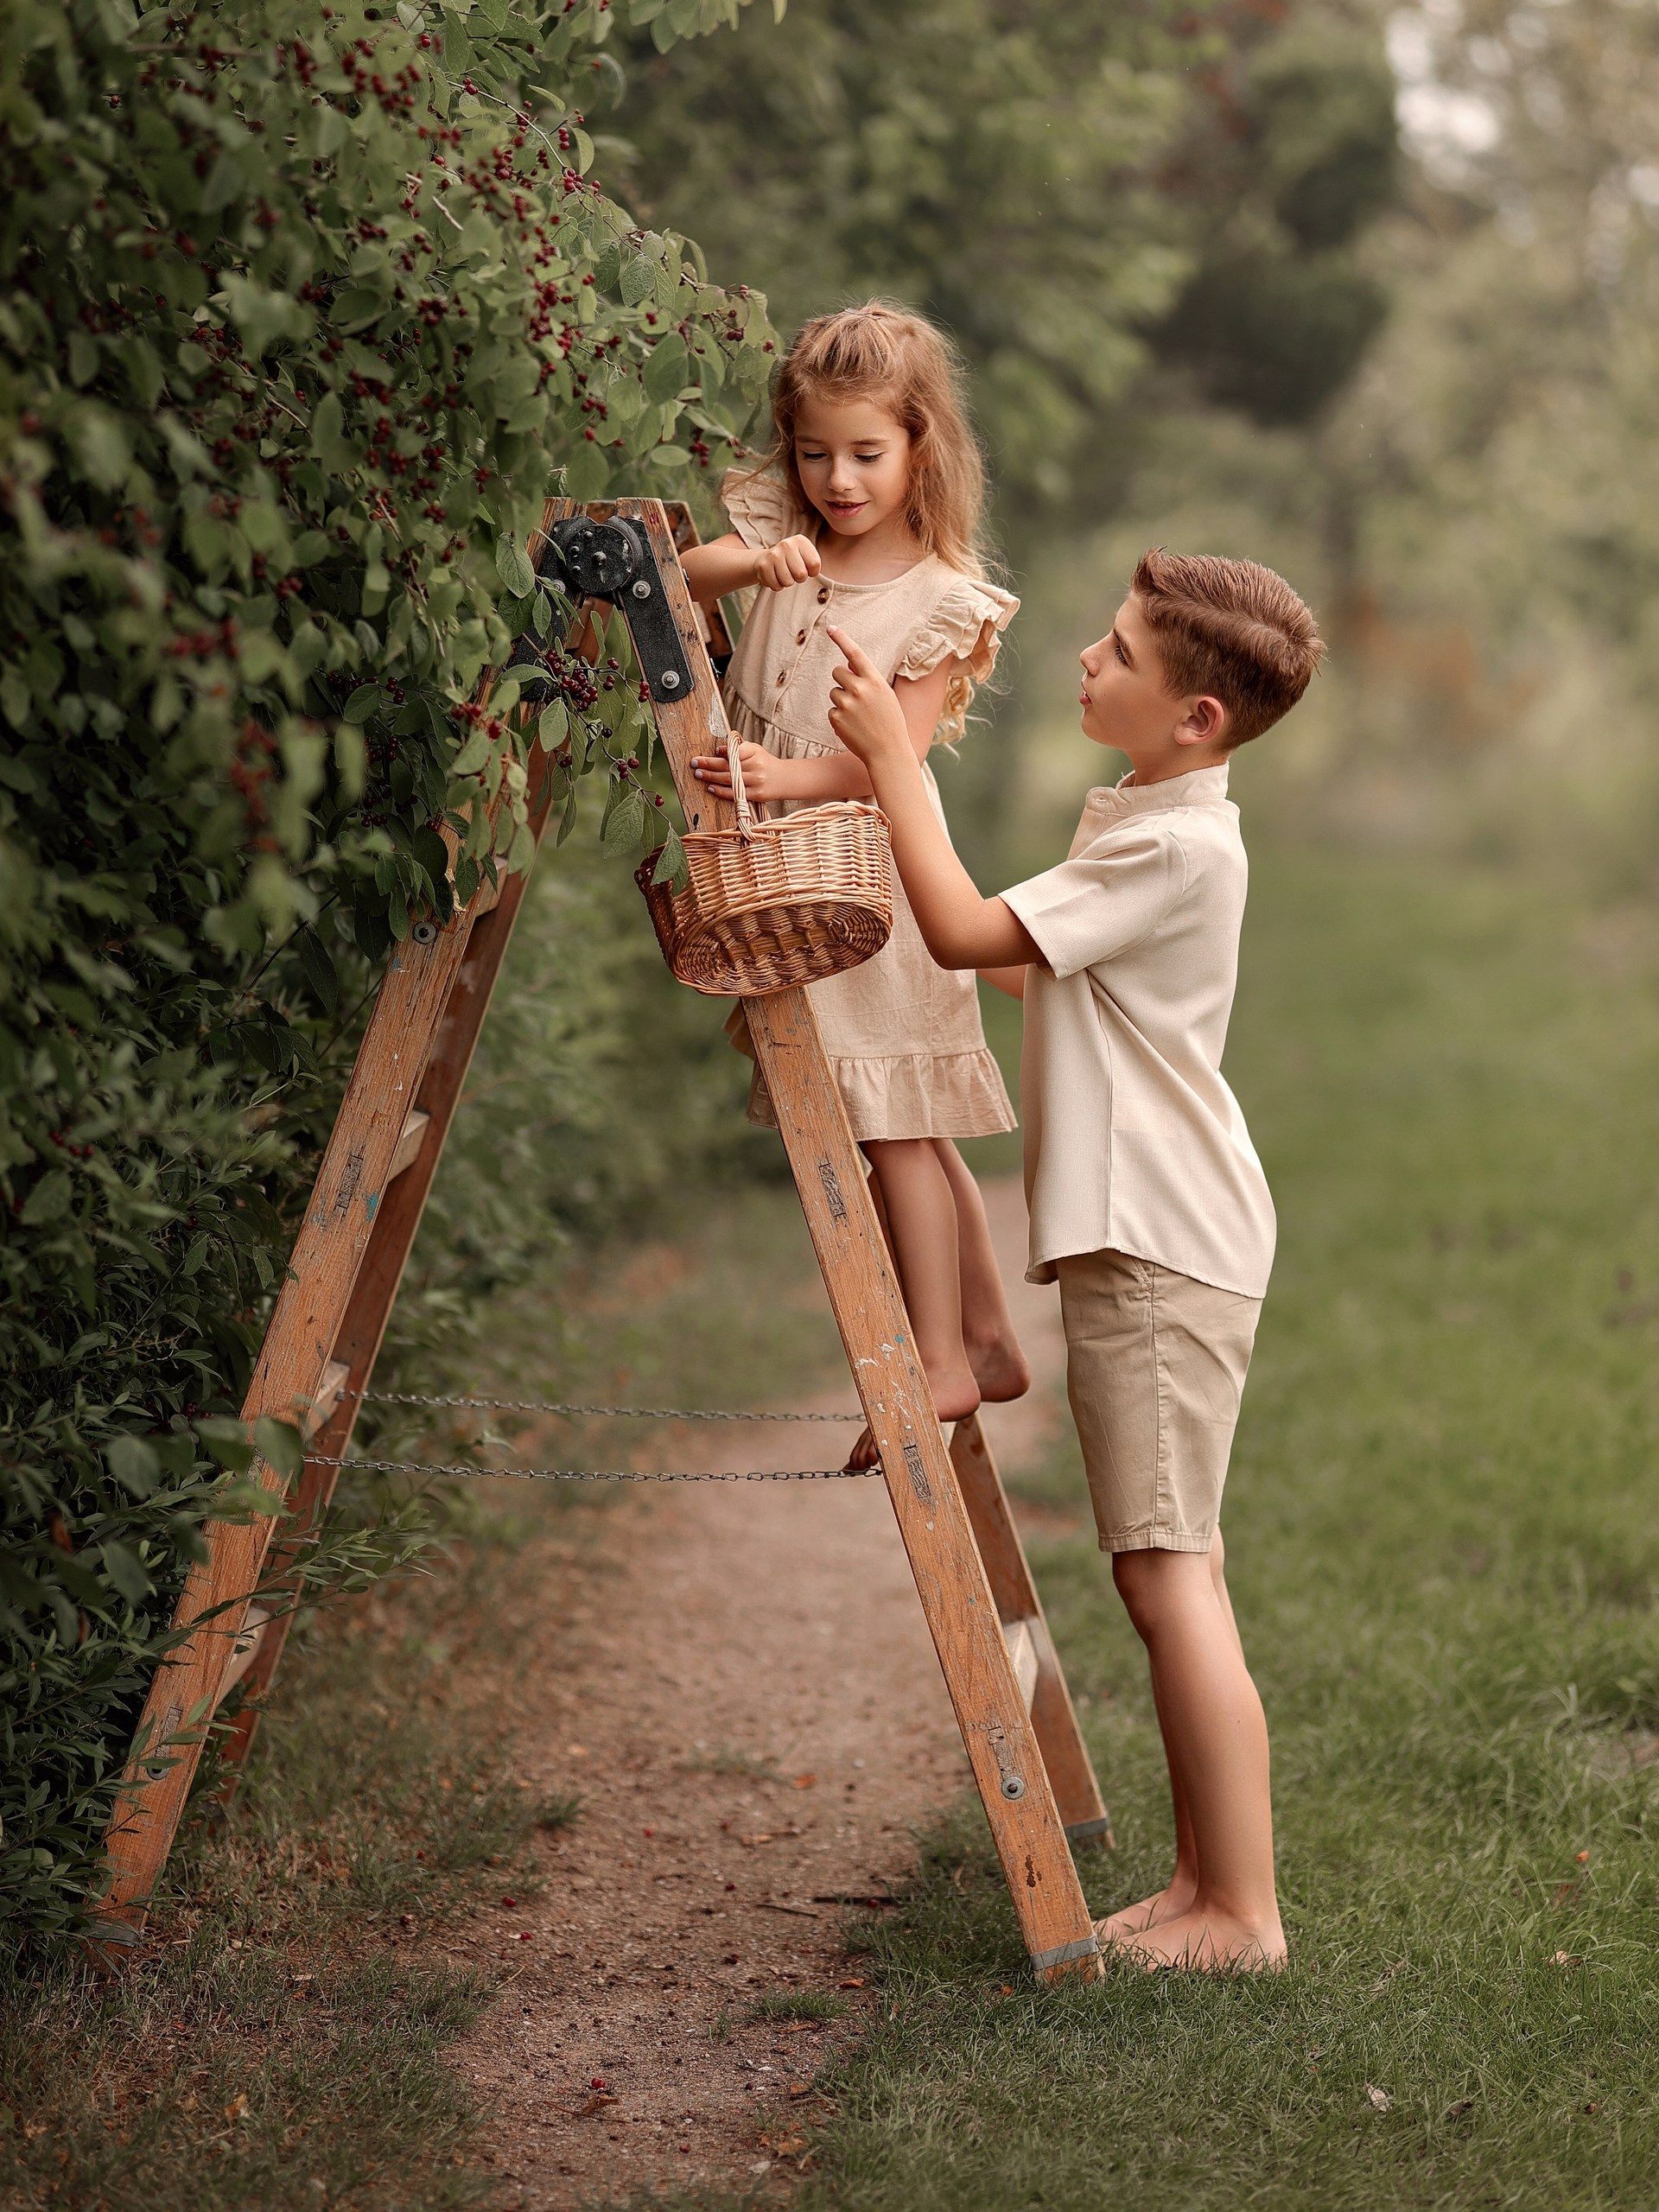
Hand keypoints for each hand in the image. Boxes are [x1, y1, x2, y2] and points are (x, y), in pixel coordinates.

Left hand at [691, 740, 789, 802]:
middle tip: (694, 763)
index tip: (713, 751)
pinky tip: (710, 788)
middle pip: (728, 765)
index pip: (736, 751)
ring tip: (698, 774)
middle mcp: (756, 766)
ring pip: (729, 779)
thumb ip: (738, 749)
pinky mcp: (756, 794)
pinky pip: (735, 793)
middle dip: (709, 764)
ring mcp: (756, 781)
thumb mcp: (754, 750)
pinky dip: (721, 791)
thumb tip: (719, 750)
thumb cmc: (764, 762)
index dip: (724, 751)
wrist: (784, 779)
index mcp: (755, 752)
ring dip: (711, 777)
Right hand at [752, 534, 821, 590]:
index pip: (815, 564)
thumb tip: (813, 573)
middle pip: (801, 575)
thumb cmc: (792, 561)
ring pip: (788, 582)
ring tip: (783, 573)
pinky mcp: (763, 566)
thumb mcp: (806, 557)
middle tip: (793, 572)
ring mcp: (774, 554)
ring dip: (787, 582)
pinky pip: (776, 586)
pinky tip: (774, 576)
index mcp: (800, 540)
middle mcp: (787, 544)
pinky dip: (777, 585)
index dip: (812, 572)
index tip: (806, 567)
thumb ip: (814, 564)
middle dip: (799, 578)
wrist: (767, 559)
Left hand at [827, 627, 909, 763]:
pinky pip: (832, 710)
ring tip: (858, 716)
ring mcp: (846, 704)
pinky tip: (853, 727)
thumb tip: (846, 663)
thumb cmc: (890, 722)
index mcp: (875, 680)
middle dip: (842, 680)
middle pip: (837, 671)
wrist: (888, 752)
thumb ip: (867, 678)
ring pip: (834, 691)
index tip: (830, 627)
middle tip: (855, 696)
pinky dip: (840, 718)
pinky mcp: (836, 718)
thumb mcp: (885, 695)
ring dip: (842, 700)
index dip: (841, 638)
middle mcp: (859, 689)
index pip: (854, 653)